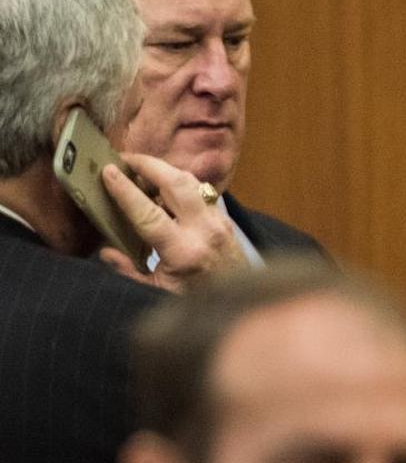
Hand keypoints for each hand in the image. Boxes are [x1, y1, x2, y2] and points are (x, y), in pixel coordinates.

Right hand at [99, 153, 248, 291]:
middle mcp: (205, 231)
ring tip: (141, 169)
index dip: (126, 189)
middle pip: (176, 182)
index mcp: (183, 251)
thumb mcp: (156, 293)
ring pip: (192, 181)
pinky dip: (181, 182)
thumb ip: (129, 272)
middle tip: (125, 159)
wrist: (240, 303)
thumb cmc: (196, 300)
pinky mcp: (226, 220)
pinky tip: (164, 186)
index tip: (108, 172)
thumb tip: (107, 252)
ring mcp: (219, 222)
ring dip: (165, 170)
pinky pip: (202, 191)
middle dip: (148, 165)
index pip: (148, 212)